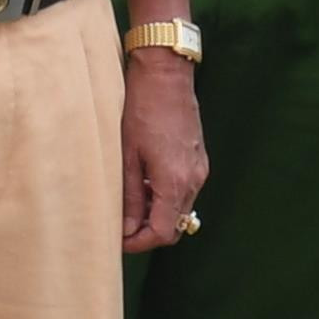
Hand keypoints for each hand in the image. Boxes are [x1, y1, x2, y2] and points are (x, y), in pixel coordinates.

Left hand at [118, 50, 207, 250]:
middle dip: (148, 232)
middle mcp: (193, 180)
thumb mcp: (127, 155)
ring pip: (180, 209)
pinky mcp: (199, 160)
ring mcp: (199, 170)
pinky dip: (165, 197)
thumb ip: (130, 195)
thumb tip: (126, 228)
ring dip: (156, 214)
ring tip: (129, 203)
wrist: (166, 75)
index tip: (119, 241)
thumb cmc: (141, 109)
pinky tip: (144, 183)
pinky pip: (184, 191)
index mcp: (174, 182)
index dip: (140, 243)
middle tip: (121, 226)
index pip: (163, 232)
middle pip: (175, 226)